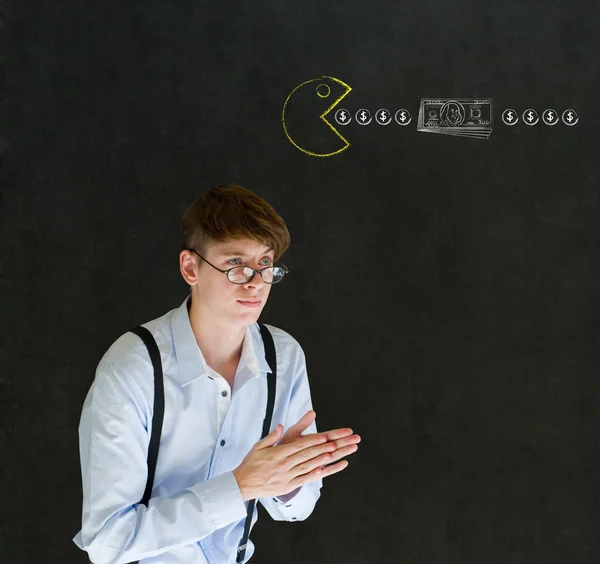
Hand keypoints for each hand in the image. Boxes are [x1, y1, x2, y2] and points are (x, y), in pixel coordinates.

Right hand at [232, 410, 359, 501]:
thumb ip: (272, 436)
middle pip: (306, 455)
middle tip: (335, 443)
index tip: (324, 437)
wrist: (242, 484)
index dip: (312, 441)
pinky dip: (313, 476)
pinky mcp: (287, 486)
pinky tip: (323, 471)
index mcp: (277, 453)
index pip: (298, 446)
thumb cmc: (251, 463)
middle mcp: (283, 465)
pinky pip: (302, 480)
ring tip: (332, 455)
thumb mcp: (258, 446)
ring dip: (321, 460)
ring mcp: (286, 477)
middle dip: (321, 449)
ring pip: (307, 467)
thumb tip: (280, 426)